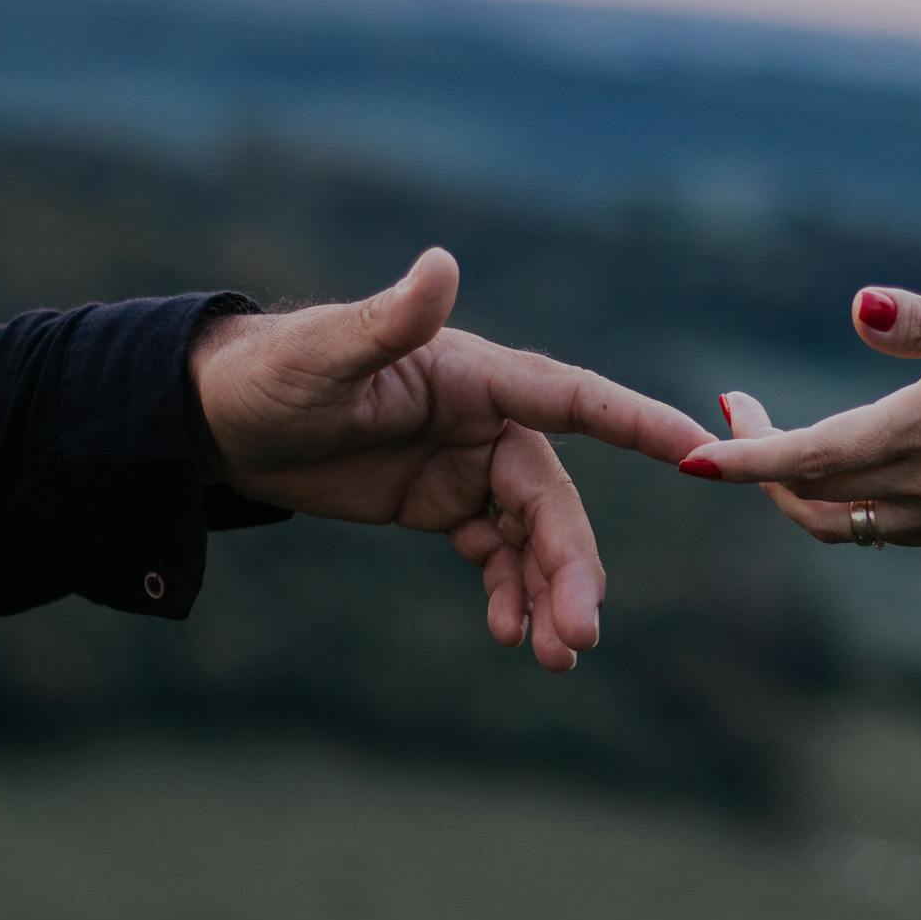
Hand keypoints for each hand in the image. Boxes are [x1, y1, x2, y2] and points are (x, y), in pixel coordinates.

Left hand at [190, 248, 714, 669]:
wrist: (222, 422)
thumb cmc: (273, 371)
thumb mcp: (326, 354)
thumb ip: (391, 321)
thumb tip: (441, 263)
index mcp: (477, 374)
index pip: (575, 398)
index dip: (638, 423)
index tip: (698, 448)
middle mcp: (487, 420)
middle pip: (555, 499)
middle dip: (572, 566)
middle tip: (579, 635)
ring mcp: (469, 465)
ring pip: (534, 536)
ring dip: (549, 593)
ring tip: (553, 656)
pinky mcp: (444, 504)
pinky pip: (496, 554)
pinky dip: (509, 593)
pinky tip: (508, 634)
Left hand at [679, 288, 920, 545]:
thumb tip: (860, 306)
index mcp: (917, 436)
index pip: (802, 458)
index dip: (740, 459)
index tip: (689, 454)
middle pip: (805, 498)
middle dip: (759, 461)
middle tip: (741, 408)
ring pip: (838, 525)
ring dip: (795, 489)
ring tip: (780, 438)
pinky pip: (878, 532)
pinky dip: (841, 504)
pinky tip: (847, 461)